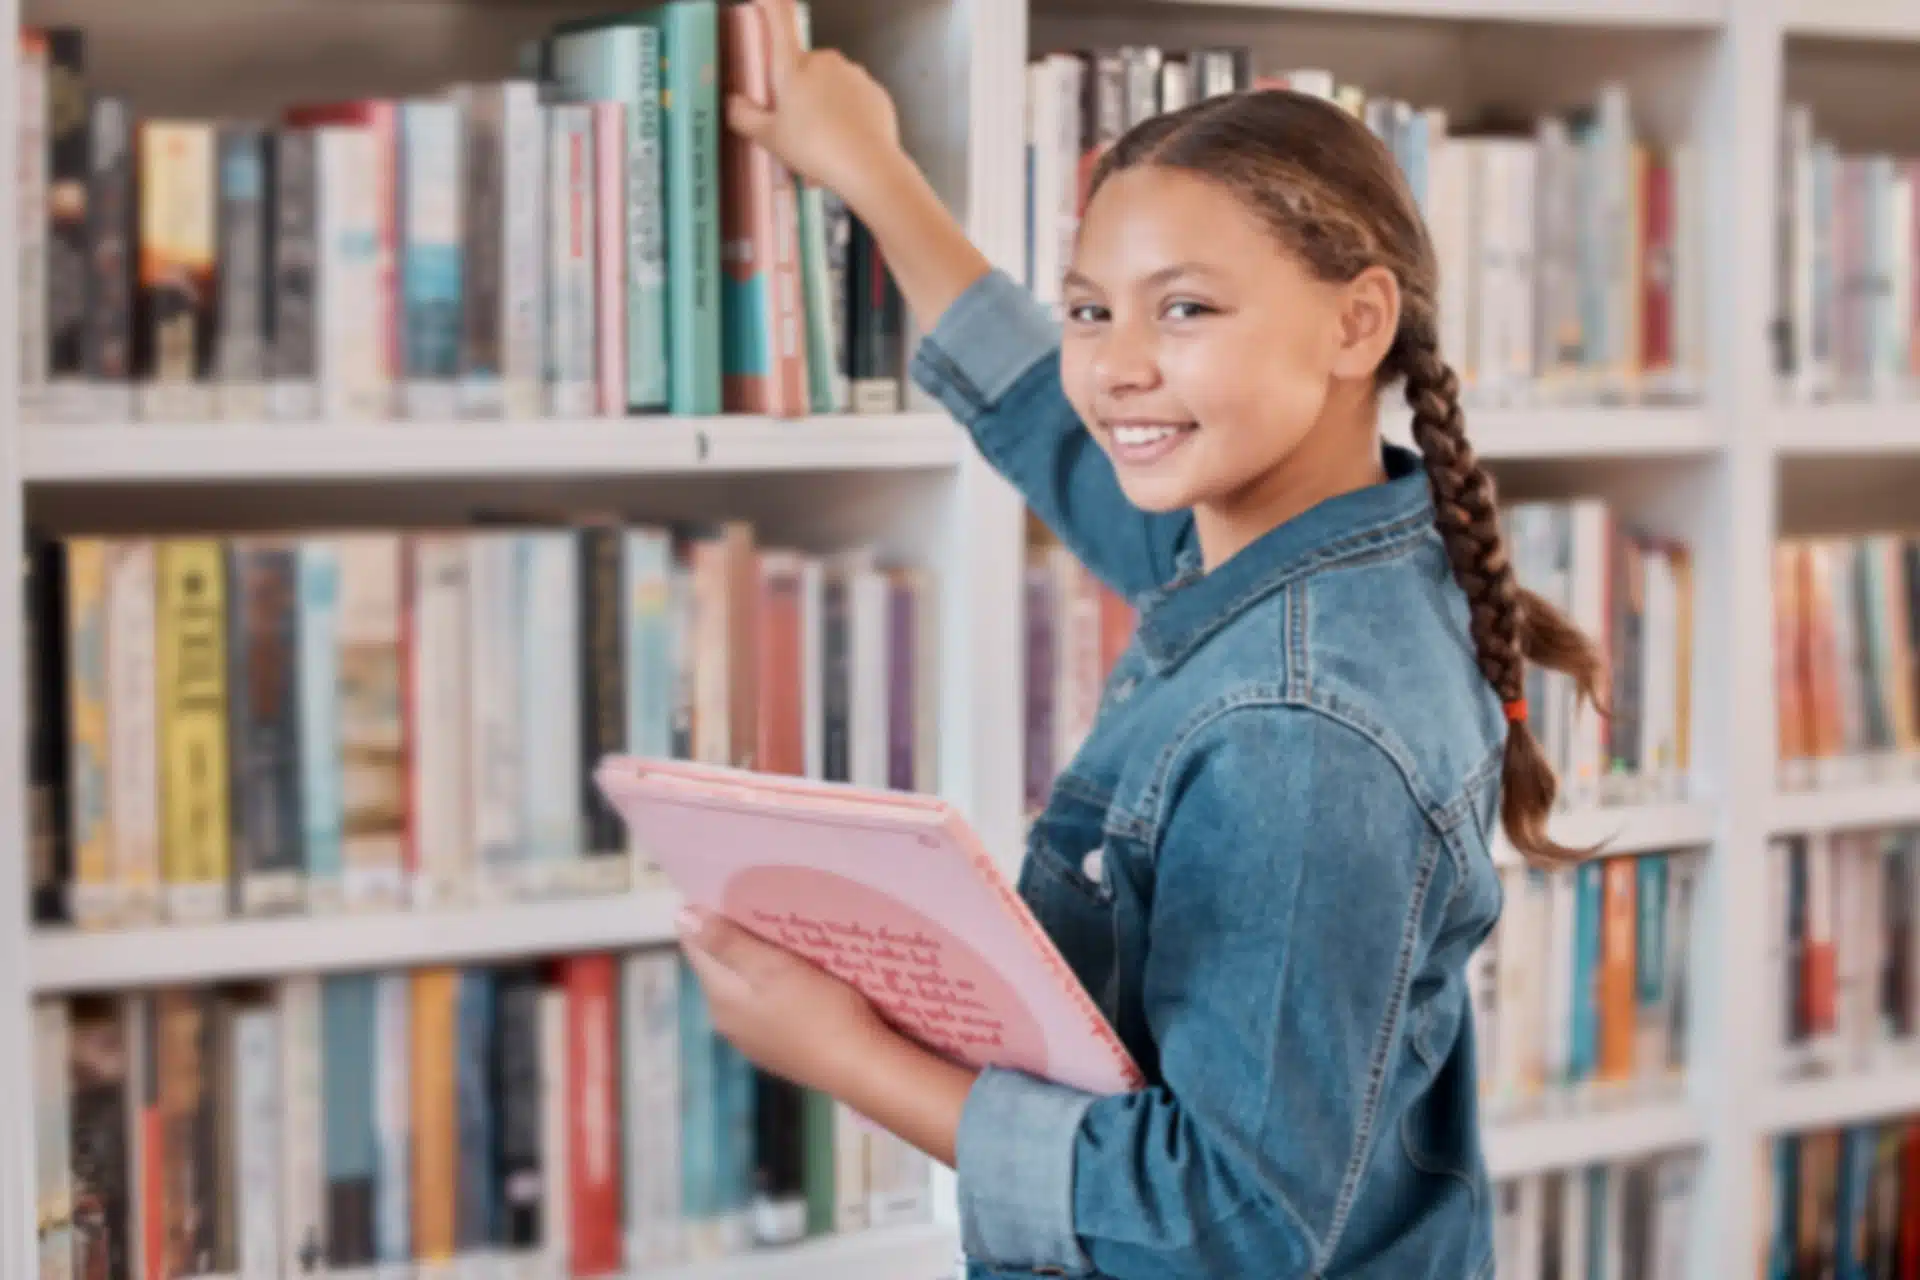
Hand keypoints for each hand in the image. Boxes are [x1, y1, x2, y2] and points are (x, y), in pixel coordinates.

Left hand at [676, 904, 886, 1095]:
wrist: (861, 1067)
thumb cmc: (820, 1010)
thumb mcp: (772, 968)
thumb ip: (727, 943)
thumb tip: (681, 915)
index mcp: (719, 998)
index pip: (695, 946)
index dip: (708, 916)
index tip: (734, 890)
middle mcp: (726, 1021)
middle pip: (719, 966)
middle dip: (734, 937)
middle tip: (765, 906)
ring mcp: (751, 1039)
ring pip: (742, 987)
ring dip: (754, 962)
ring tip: (784, 936)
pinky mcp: (776, 1049)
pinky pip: (763, 1006)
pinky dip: (772, 986)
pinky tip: (798, 978)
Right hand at [726, 0, 907, 204]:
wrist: (869, 167)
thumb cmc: (814, 149)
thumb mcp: (769, 138)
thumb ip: (744, 117)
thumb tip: (732, 103)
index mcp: (793, 66)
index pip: (779, 19)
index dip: (770, 4)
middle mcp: (824, 61)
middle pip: (805, 66)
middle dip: (799, 89)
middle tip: (796, 125)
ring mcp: (854, 74)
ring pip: (831, 83)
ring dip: (824, 104)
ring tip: (823, 142)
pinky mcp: (876, 91)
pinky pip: (855, 99)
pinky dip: (849, 115)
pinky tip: (846, 141)